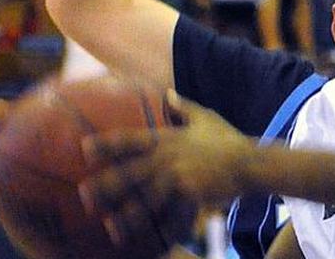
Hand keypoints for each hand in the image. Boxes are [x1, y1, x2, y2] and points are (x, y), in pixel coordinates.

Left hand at [78, 90, 255, 246]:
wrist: (251, 162)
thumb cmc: (228, 139)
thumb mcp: (206, 118)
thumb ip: (184, 107)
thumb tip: (167, 93)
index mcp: (169, 138)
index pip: (131, 139)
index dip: (107, 144)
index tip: (84, 149)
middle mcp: (169, 158)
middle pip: (131, 172)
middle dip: (107, 184)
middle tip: (84, 195)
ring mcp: (180, 177)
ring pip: (146, 199)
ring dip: (127, 214)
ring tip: (110, 226)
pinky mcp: (191, 195)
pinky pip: (171, 214)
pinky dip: (158, 229)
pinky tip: (148, 240)